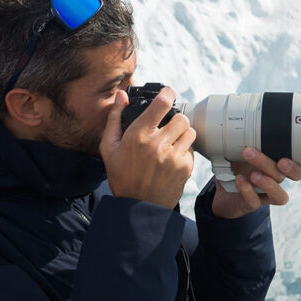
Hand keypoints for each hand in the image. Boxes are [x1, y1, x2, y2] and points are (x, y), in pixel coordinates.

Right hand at [99, 88, 195, 208]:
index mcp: (138, 135)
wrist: (137, 207)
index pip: (162, 103)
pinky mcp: (185, 168)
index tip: (168, 94)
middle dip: (175, 121)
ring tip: (170, 144)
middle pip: (181, 117)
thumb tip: (121, 95)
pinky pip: (191, 149)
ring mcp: (173, 156)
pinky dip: (184, 152)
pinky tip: (172, 160)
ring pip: (190, 132)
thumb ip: (115, 118)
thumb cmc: (121, 176)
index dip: (167, 93)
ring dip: (182, 135)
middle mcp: (158, 144)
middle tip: (167, 129)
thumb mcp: (109, 148)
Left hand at [212, 147, 300, 218]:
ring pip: (277, 194)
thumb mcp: (240, 152)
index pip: (295, 169)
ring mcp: (264, 195)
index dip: (293, 166)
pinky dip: (247, 191)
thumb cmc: (237, 168)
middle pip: (281, 176)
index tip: (282, 160)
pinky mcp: (251, 204)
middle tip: (249, 153)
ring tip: (252, 174)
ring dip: (266, 182)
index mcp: (276, 168)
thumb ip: (244, 141)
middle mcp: (274, 182)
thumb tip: (238, 122)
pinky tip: (239, 180)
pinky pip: (255, 202)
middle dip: (267, 164)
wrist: (223, 193)